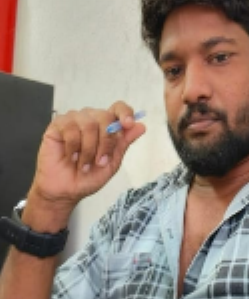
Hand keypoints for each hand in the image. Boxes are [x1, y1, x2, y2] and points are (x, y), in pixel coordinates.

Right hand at [26, 101, 145, 225]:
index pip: (118, 108)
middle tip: (100, 162)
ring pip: (88, 124)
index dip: (125, 113)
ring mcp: (74, 120)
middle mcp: (92, 118)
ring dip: (88, 150)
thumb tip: (141, 126)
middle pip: (105, 117)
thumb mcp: (112, 162)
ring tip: (84, 164)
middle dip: (106, 143)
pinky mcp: (57, 125)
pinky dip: (73, 148)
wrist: (66, 190)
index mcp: (107, 125)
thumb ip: (124, 143)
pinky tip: (71, 157)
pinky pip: (70, 130)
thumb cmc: (88, 176)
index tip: (128, 124)